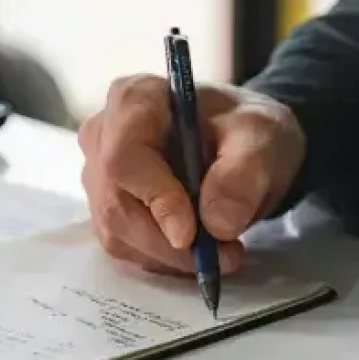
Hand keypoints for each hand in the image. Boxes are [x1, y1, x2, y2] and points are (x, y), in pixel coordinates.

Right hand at [78, 75, 305, 275]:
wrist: (239, 142)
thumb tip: (216, 223)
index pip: (123, 158)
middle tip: (223, 255)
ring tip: (220, 250)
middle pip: (115, 204)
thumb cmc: (243, 129)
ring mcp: (97, 173)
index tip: (192, 236)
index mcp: (133, 100)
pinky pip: (122, 245)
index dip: (154, 200)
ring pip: (117, 232)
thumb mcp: (261, 139)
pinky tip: (195, 248)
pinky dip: (161, 258)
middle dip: (168, 243)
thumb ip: (243, 175)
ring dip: (168, 255)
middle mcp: (102, 135)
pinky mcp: (104, 205)